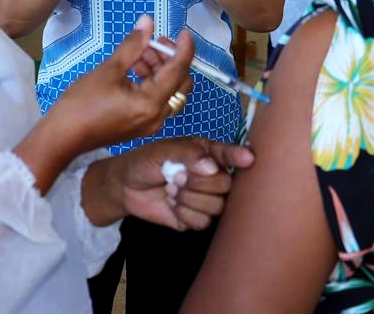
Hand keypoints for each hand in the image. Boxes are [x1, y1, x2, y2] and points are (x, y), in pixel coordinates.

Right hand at [47, 16, 194, 157]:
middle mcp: (157, 116)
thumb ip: (133, 45)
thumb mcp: (109, 69)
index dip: (185, 49)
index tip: (183, 31)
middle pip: (179, 82)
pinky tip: (133, 68)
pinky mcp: (140, 125)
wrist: (62, 137)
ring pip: (168, 91)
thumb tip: (148, 23)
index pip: (179, 71)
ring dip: (159, 69)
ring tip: (138, 53)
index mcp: (152, 102)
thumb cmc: (82, 103)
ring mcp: (150, 123)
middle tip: (154, 42)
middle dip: (170, 59)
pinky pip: (156, 100)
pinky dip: (151, 82)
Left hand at [83, 138, 255, 228]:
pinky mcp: (195, 219)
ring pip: (217, 205)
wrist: (125, 187)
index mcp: (206, 154)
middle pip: (226, 184)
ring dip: (190, 199)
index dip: (240, 156)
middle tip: (176, 177)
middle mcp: (210, 176)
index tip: (248, 158)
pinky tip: (171, 205)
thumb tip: (211, 166)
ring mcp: (204, 198)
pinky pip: (203, 222)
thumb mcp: (162, 150)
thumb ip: (187, 154)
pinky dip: (184, 214)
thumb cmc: (144, 162)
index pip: (229, 155)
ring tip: (170, 190)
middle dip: (199, 182)